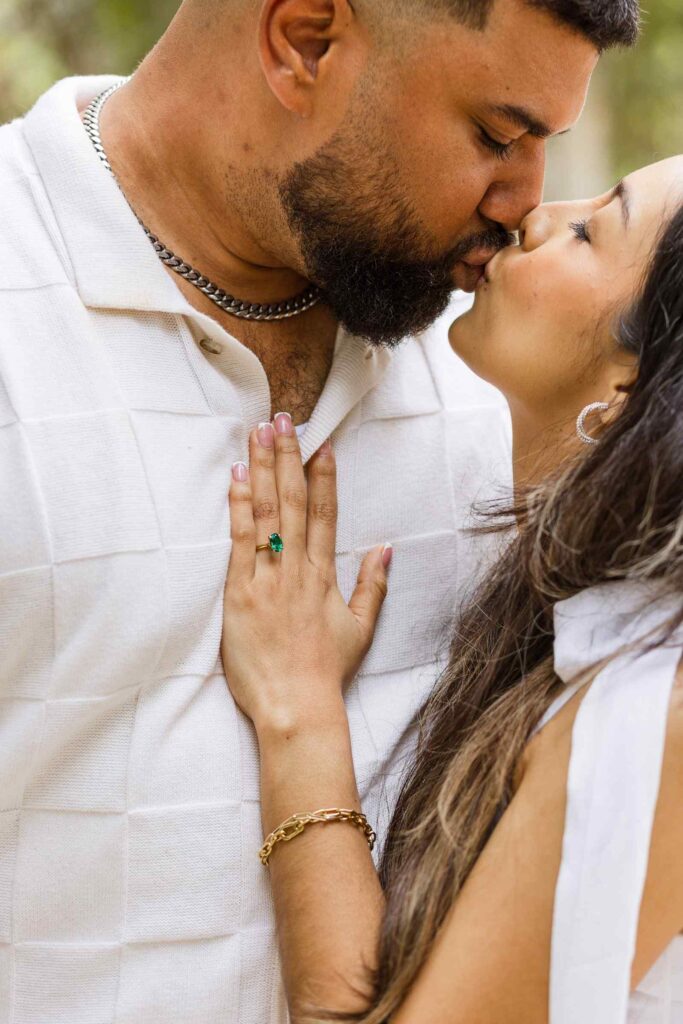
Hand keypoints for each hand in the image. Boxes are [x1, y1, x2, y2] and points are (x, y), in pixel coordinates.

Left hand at [222, 413, 392, 736]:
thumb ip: (373, 584)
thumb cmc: (326, 672)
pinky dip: (240, 507)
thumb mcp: (360, 629)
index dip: (324, 476)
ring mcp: (268, 579)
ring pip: (268, 513)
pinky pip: (240, 541)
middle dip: (290, 457)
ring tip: (258, 433)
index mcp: (325, 576)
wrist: (298, 707)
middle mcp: (299, 569)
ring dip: (264, 469)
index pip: (326, 514)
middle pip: (295, 502)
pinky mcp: (239, 594)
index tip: (322, 444)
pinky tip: (238, 476)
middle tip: (284, 420)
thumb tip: (386, 547)